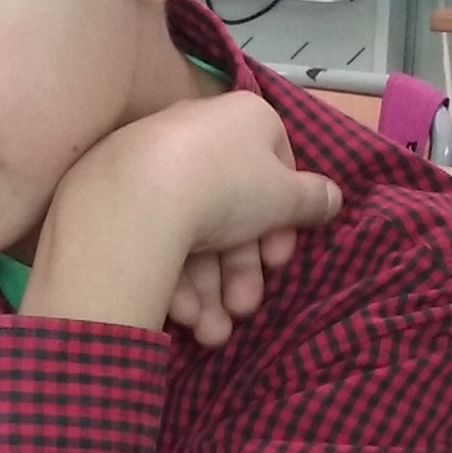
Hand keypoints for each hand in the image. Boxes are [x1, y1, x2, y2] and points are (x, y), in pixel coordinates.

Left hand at [27, 92, 339, 343]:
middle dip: (241, 273)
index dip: (282, 224)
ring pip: (194, 233)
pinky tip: (181, 314)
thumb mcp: (286, 197)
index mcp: (244, 120)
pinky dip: (173, 278)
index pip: (276, 170)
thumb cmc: (229, 187)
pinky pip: (158, 235)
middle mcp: (198, 133)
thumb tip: (333, 197)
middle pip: (232, 212)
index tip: (277, 262)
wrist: (138, 197)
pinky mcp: (118, 193)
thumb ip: (313, 199)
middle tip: (243, 310)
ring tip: (210, 333)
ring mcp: (154, 162)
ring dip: (209, 291)